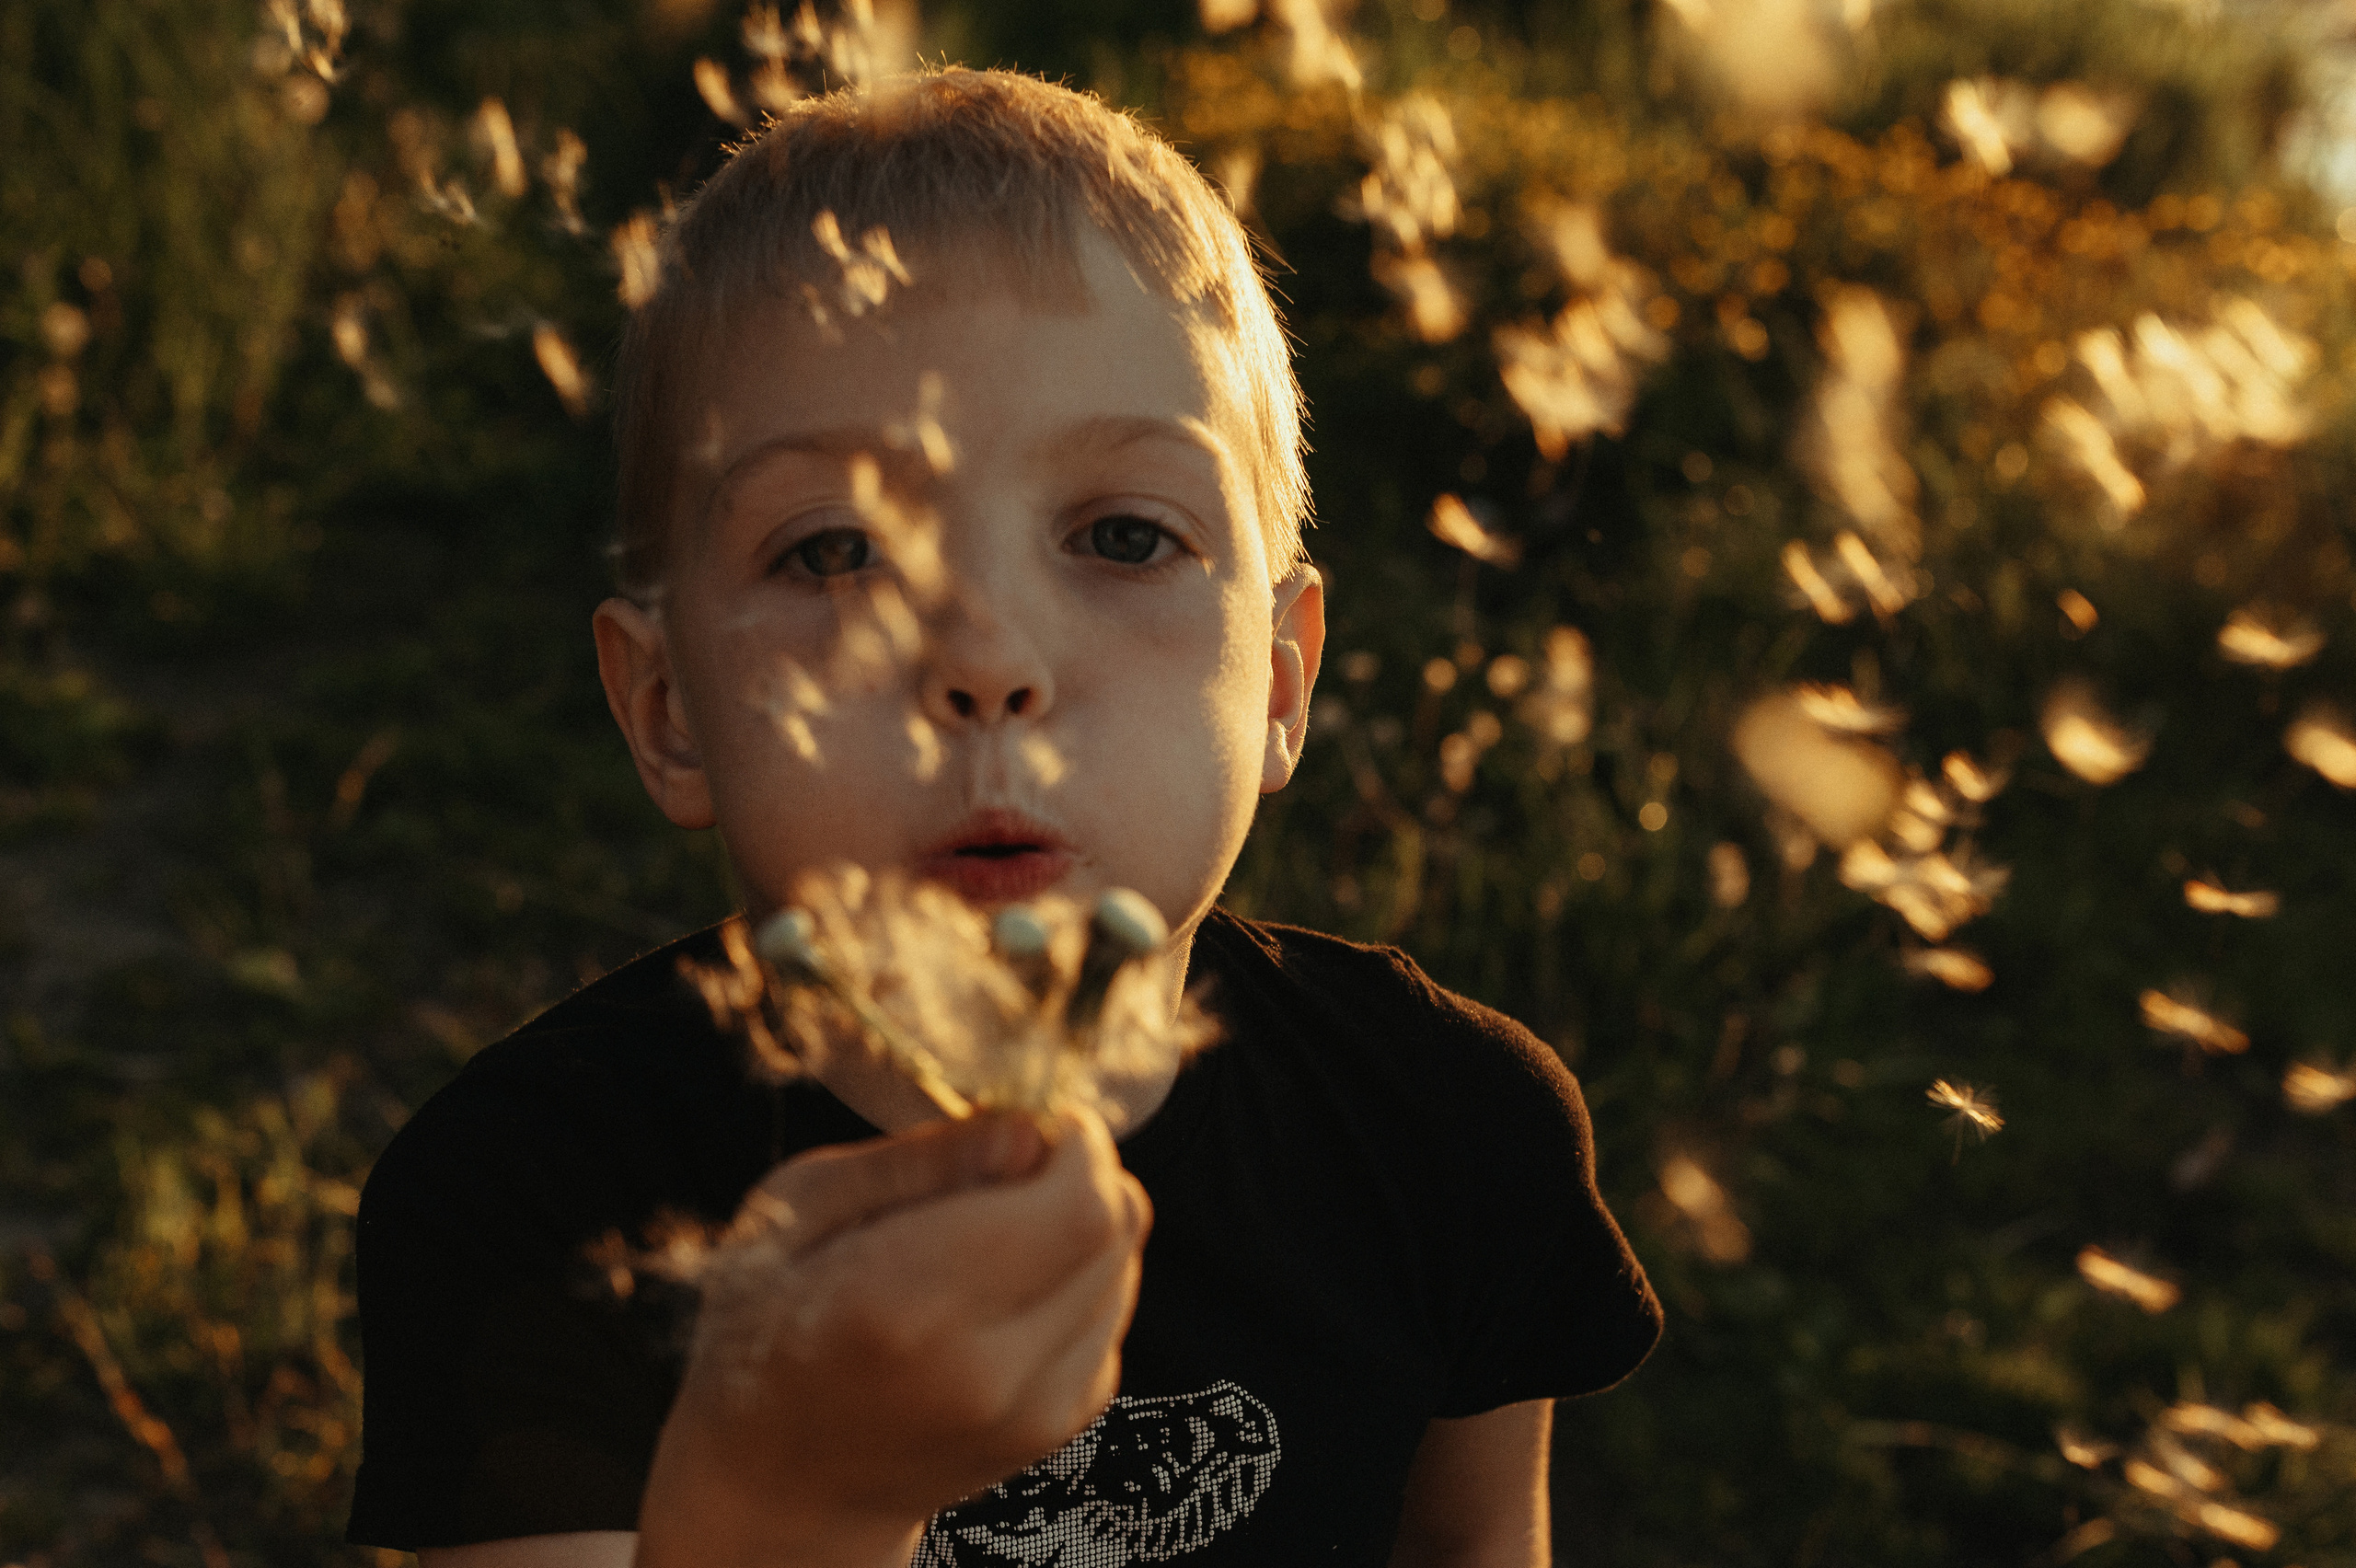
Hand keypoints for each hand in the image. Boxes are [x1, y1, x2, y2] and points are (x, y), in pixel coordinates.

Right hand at [635, 1108, 1151, 1567]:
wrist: (779, 1484)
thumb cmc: (767, 1325)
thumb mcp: (801, 1207)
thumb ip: (920, 1162)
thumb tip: (1026, 1128)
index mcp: (903, 1307)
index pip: (1078, 1206)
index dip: (1074, 1143)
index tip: (1027, 1123)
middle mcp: (984, 1374)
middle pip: (1115, 1229)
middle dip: (1079, 1171)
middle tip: (1006, 1166)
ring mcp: (1030, 1414)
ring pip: (1122, 1267)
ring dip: (1078, 1226)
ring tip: (985, 1237)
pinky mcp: (1056, 1430)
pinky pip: (1109, 1314)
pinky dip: (1074, 1280)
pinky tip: (997, 1290)